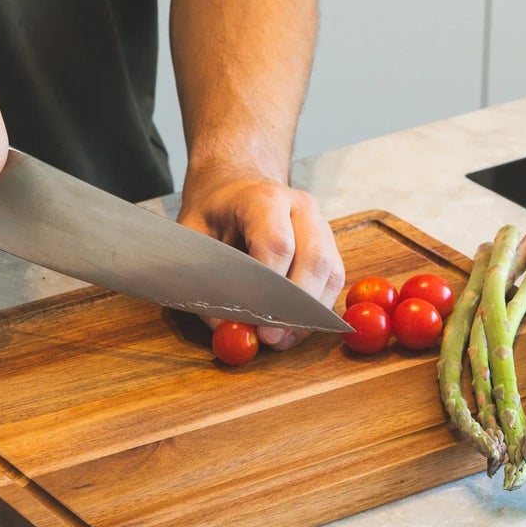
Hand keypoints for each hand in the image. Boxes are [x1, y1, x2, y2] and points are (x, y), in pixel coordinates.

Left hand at [177, 165, 345, 350]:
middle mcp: (299, 207)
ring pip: (330, 273)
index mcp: (262, 197)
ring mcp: (320, 223)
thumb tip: (227, 328)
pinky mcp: (328, 243)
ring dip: (308, 314)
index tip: (257, 321)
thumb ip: (205, 280)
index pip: (277, 243)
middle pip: (314, 259)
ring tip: (278, 339)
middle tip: (270, 337)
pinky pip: (333, 280)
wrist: (235, 187)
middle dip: (295, 307)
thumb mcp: (193, 238)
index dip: (270, 287)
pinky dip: (315, 310)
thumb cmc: (213, 213)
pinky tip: (292, 329)